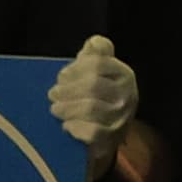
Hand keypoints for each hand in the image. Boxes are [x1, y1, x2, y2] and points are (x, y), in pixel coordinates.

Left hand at [46, 35, 139, 149]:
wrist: (106, 138)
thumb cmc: (98, 99)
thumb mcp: (98, 74)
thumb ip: (95, 54)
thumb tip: (93, 42)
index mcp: (124, 74)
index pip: (98, 63)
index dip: (75, 68)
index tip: (62, 76)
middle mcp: (128, 95)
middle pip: (93, 85)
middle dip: (68, 89)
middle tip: (53, 94)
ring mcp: (121, 118)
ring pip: (90, 108)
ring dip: (67, 108)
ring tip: (55, 109)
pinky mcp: (112, 139)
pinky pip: (91, 132)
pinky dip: (75, 127)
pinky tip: (66, 126)